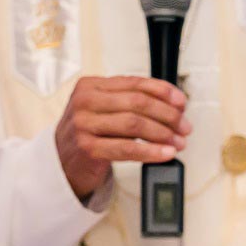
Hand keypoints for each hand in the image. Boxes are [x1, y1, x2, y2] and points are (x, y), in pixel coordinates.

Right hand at [55, 76, 191, 198]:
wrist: (61, 162)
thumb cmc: (87, 135)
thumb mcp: (104, 110)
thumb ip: (130, 103)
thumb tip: (173, 106)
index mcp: (91, 85)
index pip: (135, 83)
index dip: (163, 91)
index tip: (182, 103)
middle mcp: (85, 101)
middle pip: (138, 103)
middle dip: (168, 115)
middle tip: (184, 126)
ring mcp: (84, 124)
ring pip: (135, 124)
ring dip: (163, 133)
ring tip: (178, 141)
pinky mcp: (88, 148)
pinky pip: (128, 148)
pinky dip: (151, 151)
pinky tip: (166, 153)